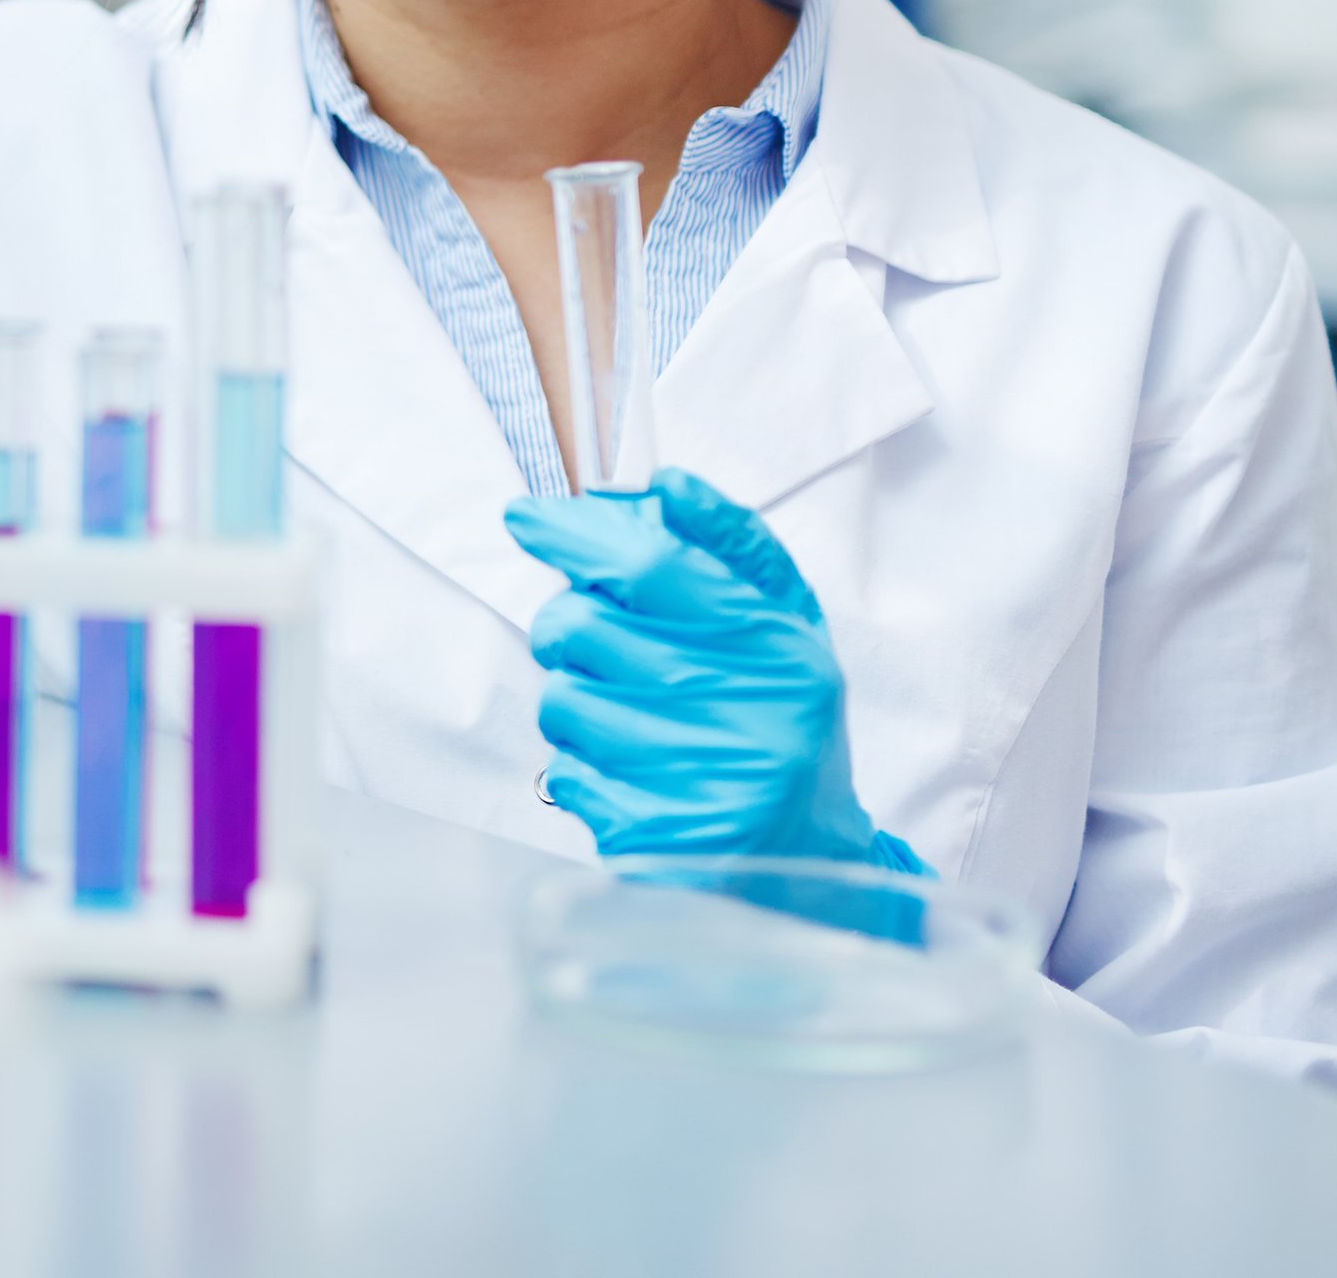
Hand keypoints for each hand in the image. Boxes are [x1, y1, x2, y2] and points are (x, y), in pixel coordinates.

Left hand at [505, 467, 927, 873]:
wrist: (808, 855)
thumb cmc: (784, 720)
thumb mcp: (786, 623)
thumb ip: (730, 544)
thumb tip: (664, 482)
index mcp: (772, 647)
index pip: (649, 566)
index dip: (576, 534)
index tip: (528, 517)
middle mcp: (736, 710)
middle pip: (580, 627)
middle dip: (568, 623)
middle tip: (602, 640)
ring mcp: (691, 778)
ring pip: (560, 699)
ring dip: (577, 698)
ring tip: (633, 716)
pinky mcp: (648, 835)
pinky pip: (564, 772)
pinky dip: (585, 766)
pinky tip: (638, 774)